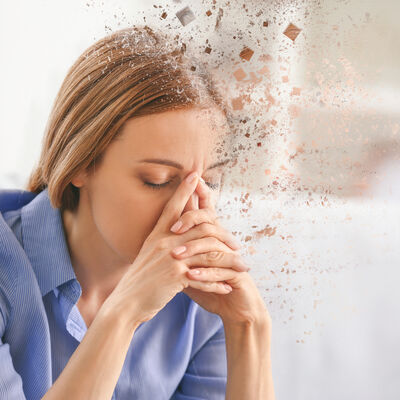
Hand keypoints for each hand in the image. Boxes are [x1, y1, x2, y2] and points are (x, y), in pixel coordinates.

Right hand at [104, 171, 243, 326]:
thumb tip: (174, 235)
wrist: (125, 303)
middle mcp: (164, 242)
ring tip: (242, 267)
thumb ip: (163, 244)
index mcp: (157, 235)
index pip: (173, 207)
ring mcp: (171, 257)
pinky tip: (228, 287)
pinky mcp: (175, 275)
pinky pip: (204, 276)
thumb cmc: (138, 281)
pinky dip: (218, 283)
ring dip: (228, 261)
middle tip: (237, 243)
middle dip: (223, 234)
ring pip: (208, 252)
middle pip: (200, 227)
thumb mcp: (148, 256)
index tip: (195, 174)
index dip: (184, 190)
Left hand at [170, 177, 269, 325]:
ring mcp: (232, 256)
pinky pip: (222, 269)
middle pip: (210, 221)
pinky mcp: (238, 273)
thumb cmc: (210, 283)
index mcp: (212, 237)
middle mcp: (224, 243)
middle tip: (174, 227)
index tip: (192, 178)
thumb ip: (180, 250)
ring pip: (214, 245)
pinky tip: (191, 276)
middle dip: (192, 220)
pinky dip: (206, 273)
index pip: (207, 211)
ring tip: (177, 256)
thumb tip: (158, 238)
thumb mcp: (191, 265)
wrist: (234, 306)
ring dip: (194, 250)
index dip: (201, 194)